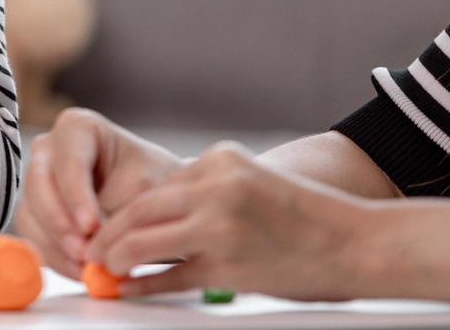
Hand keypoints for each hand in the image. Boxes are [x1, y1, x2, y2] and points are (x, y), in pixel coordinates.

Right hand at [17, 108, 182, 277]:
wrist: (156, 200)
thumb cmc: (154, 184)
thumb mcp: (146, 190)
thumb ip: (118, 212)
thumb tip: (92, 246)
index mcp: (78, 127)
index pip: (68, 158)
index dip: (75, 193)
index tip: (91, 226)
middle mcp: (49, 150)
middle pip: (39, 183)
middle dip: (59, 222)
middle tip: (84, 254)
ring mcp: (37, 180)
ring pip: (30, 212)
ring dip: (55, 245)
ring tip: (85, 270)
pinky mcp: (35, 212)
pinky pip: (33, 235)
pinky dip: (54, 256)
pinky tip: (78, 272)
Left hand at [85, 141, 366, 300]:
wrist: (360, 243)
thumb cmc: (308, 217)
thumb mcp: (252, 182)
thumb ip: (207, 192)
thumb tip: (156, 218)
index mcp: (219, 160)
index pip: (155, 187)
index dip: (121, 209)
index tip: (101, 222)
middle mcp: (214, 186)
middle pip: (140, 210)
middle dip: (107, 232)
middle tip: (88, 249)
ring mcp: (219, 225)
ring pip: (145, 241)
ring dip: (115, 256)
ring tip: (101, 267)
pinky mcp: (228, 264)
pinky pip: (172, 277)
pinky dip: (143, 284)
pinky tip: (126, 288)